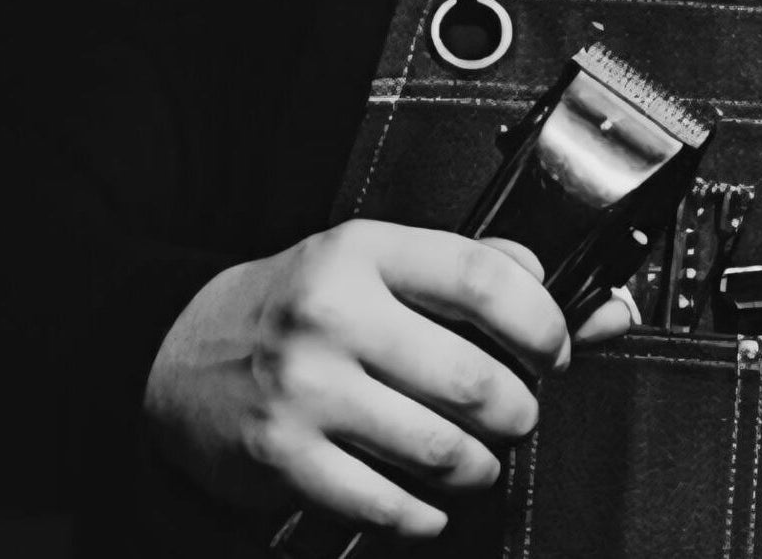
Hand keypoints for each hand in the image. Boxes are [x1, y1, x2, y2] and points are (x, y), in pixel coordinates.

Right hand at [144, 220, 631, 539]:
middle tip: (519, 413)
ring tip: (481, 457)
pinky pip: (388, 502)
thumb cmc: (298, 307)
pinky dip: (427, 510)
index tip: (555, 348)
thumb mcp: (376, 262)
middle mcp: (333, 315)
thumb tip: (579, 302)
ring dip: (482, 464)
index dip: (541, 322)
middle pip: (472, 376)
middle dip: (519, 410)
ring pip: (441, 447)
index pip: (482, 277)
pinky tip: (432, 497)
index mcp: (363, 252)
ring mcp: (307, 390)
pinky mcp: (286, 457)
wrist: (182, 354)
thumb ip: (472, 271)